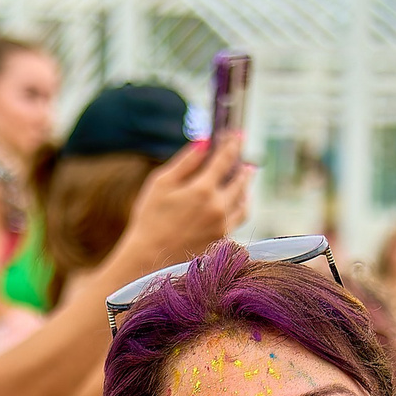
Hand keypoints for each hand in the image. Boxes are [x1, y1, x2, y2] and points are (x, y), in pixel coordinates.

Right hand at [111, 132, 252, 278]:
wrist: (149, 260)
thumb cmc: (150, 219)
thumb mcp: (161, 183)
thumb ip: (186, 161)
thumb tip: (204, 141)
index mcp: (202, 189)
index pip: (225, 159)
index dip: (232, 145)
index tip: (238, 135)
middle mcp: (218, 207)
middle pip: (241, 181)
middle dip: (243, 167)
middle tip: (245, 160)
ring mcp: (224, 226)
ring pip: (244, 202)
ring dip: (246, 188)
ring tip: (245, 180)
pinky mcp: (223, 241)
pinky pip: (238, 219)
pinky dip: (240, 207)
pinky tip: (236, 203)